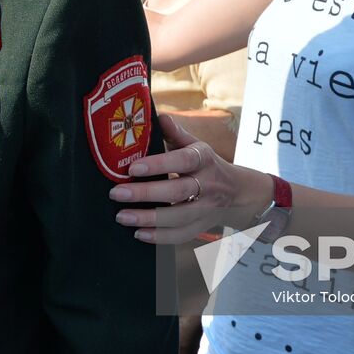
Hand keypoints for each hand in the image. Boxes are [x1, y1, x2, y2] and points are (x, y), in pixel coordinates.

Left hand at [108, 115, 269, 244]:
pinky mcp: (201, 226)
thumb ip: (175, 133)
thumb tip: (157, 116)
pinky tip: (138, 233)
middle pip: (177, 191)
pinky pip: (181, 235)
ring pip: (178, 217)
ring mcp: (205, 208)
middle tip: (117, 193)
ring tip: (121, 216)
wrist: (235, 191)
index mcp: (203, 159)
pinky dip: (159, 237)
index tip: (132, 168)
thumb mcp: (195, 144)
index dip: (158, 165)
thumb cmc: (205, 163)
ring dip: (149, 218)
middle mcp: (207, 184)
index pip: (182, 160)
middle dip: (145, 194)